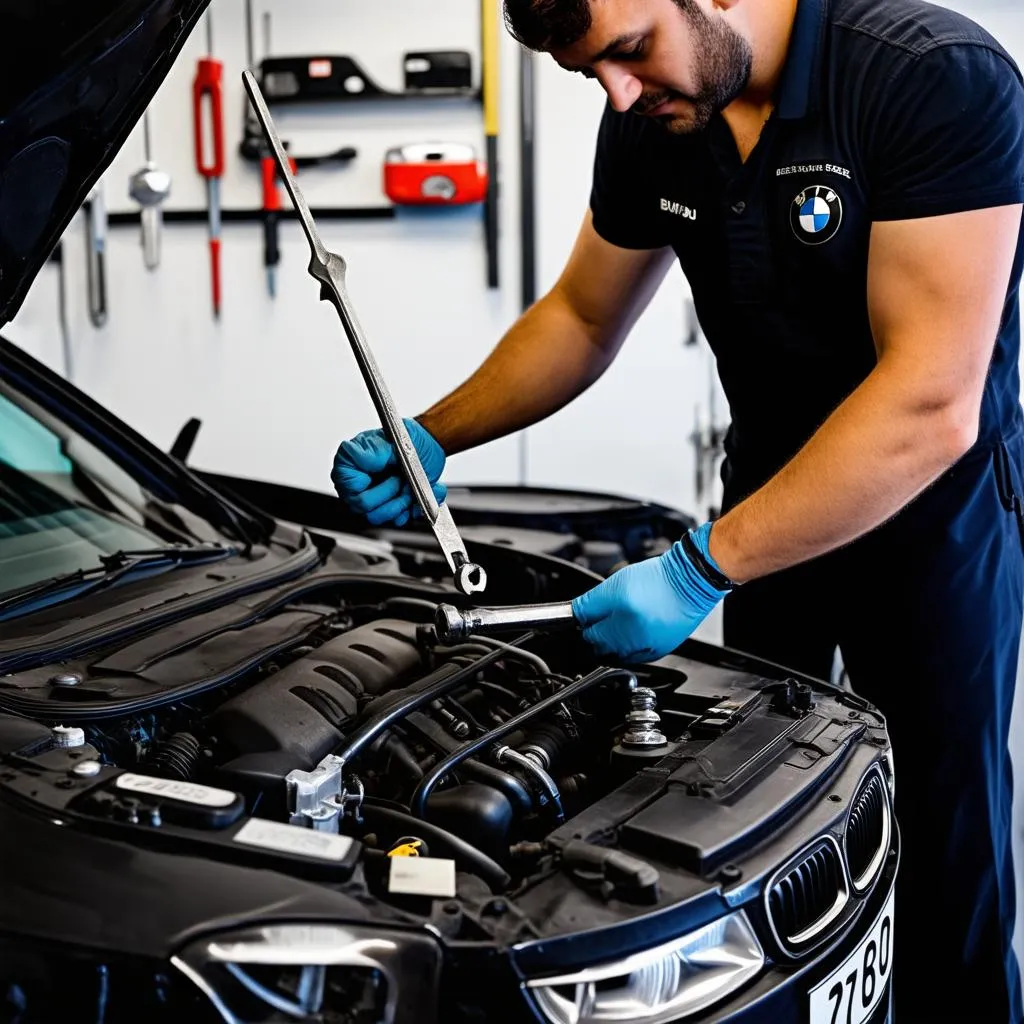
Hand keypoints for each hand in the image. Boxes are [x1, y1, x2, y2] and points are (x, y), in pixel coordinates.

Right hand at [331, 418, 446, 526]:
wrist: (429, 444)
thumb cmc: (408, 437)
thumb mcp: (392, 437)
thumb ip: (374, 450)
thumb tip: (361, 459)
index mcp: (350, 466)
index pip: (351, 490)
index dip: (373, 487)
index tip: (389, 473)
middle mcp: (359, 485)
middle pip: (364, 507)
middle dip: (390, 495)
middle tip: (402, 480)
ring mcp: (374, 499)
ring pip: (379, 517)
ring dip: (401, 503)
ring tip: (411, 486)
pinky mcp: (391, 508)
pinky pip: (397, 520)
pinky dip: (412, 508)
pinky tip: (419, 493)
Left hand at [571, 522, 729, 661]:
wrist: (691, 583)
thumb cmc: (658, 579)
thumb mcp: (617, 582)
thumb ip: (591, 602)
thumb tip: (575, 616)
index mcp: (622, 614)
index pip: (588, 630)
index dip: (584, 623)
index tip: (588, 618)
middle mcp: (634, 634)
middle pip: (600, 645)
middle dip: (598, 634)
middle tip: (606, 618)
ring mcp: (647, 646)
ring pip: (616, 653)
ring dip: (613, 642)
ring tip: (623, 623)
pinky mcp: (659, 652)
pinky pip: (634, 656)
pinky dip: (630, 647)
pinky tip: (636, 630)